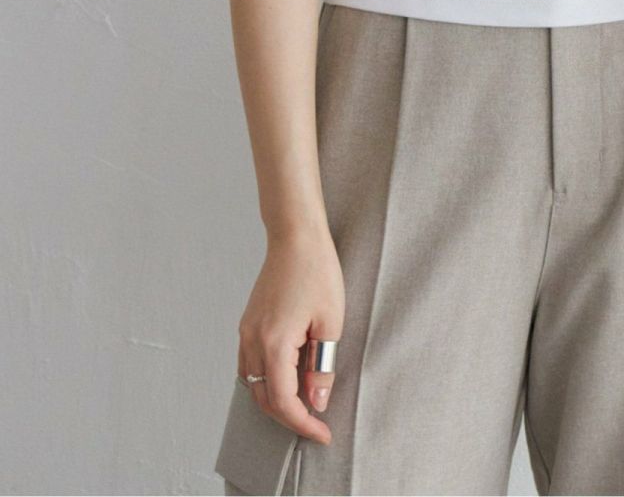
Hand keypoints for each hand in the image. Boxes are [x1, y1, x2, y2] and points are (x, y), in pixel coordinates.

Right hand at [236, 226, 344, 444]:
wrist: (295, 236)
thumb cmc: (317, 270)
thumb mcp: (330, 321)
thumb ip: (321, 367)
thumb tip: (316, 401)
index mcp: (274, 343)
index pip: (283, 401)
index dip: (302, 424)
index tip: (322, 433)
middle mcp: (253, 341)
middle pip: (265, 398)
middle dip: (290, 416)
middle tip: (317, 423)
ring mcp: (246, 332)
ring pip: (254, 384)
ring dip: (276, 399)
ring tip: (305, 402)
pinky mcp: (247, 323)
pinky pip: (250, 365)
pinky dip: (267, 380)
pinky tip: (288, 377)